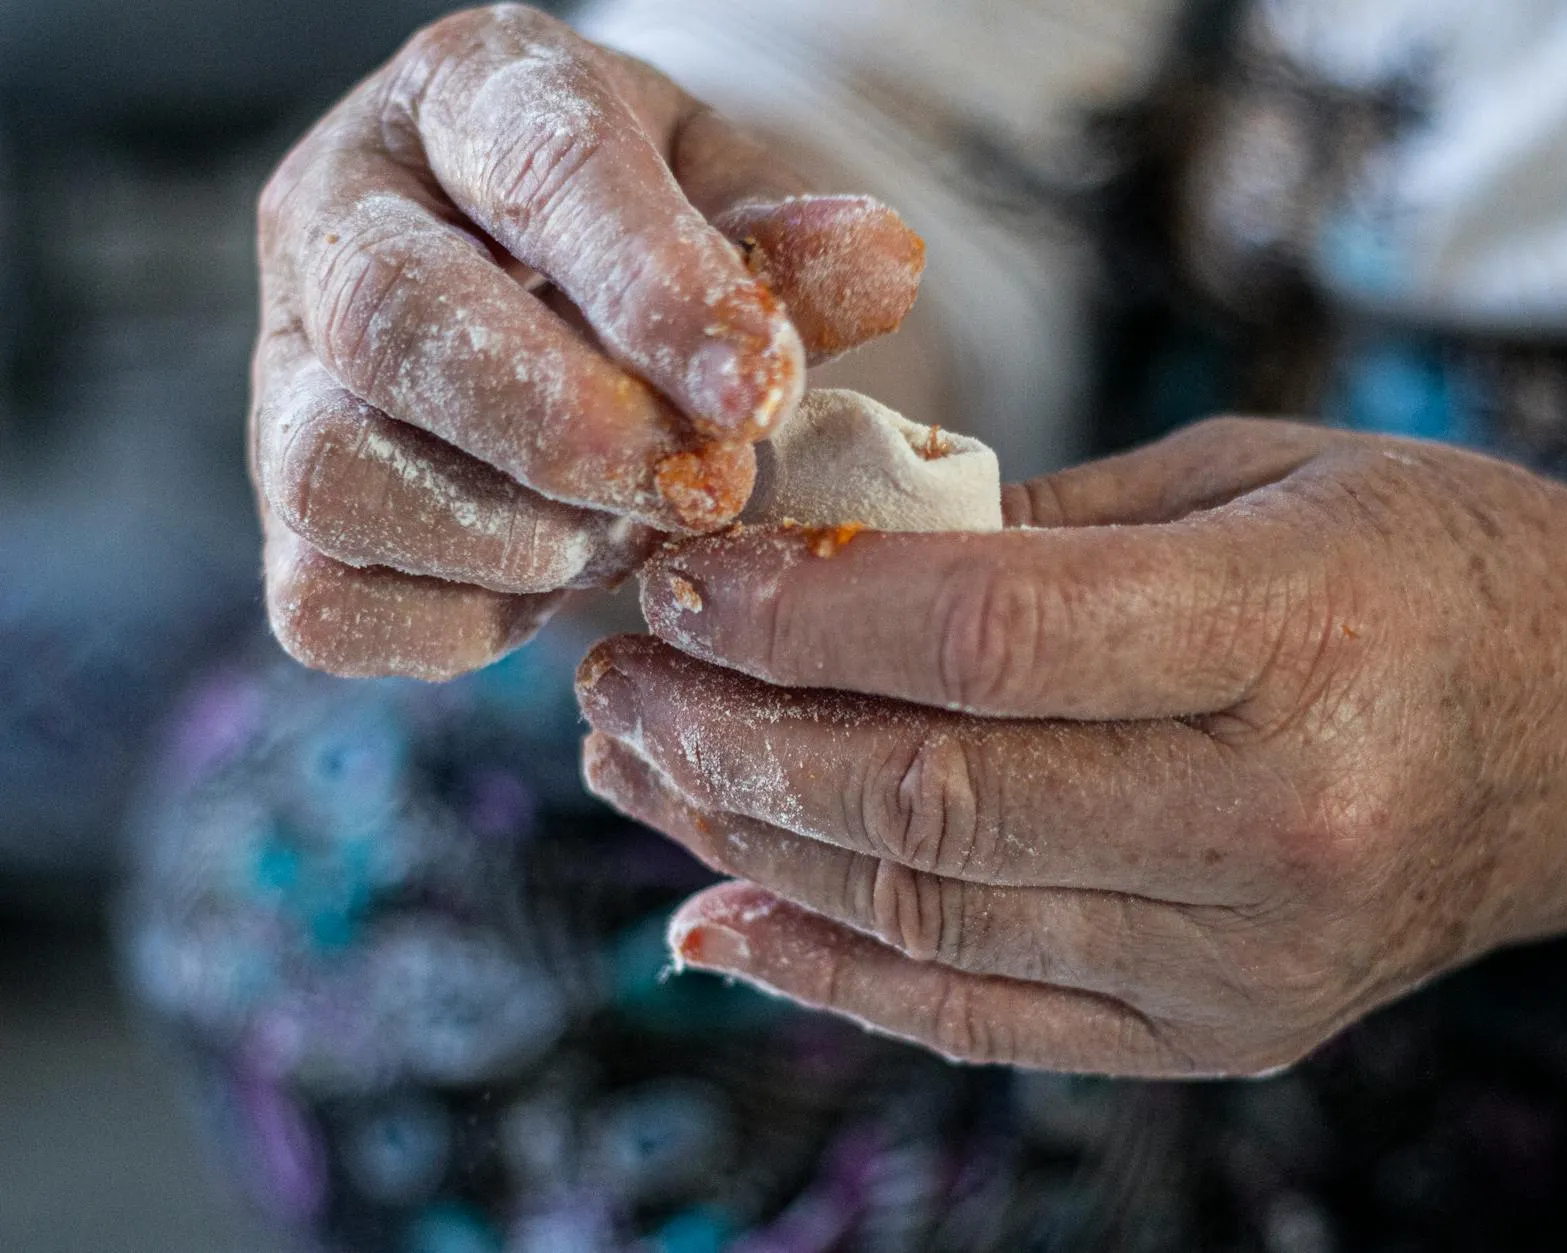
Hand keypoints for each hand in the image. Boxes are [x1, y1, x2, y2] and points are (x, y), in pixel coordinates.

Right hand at [252, 4, 923, 679]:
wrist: (562, 313)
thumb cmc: (657, 247)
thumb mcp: (738, 207)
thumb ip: (792, 246)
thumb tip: (878, 262)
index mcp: (467, 97)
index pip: (538, 164)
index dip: (652, 287)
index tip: (756, 390)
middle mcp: (339, 223)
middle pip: (392, 319)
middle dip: (569, 428)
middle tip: (702, 488)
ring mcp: (285, 376)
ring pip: (334, 472)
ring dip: (518, 536)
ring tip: (634, 534)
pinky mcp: (286, 517)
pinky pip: (328, 603)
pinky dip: (461, 620)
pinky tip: (556, 583)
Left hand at [577, 417, 1566, 1076]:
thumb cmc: (1432, 560)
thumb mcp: (1255, 476)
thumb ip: (1041, 528)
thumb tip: (817, 554)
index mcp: (1301, 634)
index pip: (987, 639)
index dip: (798, 613)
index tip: (680, 577)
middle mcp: (1282, 821)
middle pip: (932, 798)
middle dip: (734, 736)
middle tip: (617, 678)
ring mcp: (1253, 960)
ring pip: (932, 920)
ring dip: (750, 844)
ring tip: (640, 770)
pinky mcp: (1224, 1036)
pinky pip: (985, 1018)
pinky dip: (833, 974)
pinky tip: (721, 917)